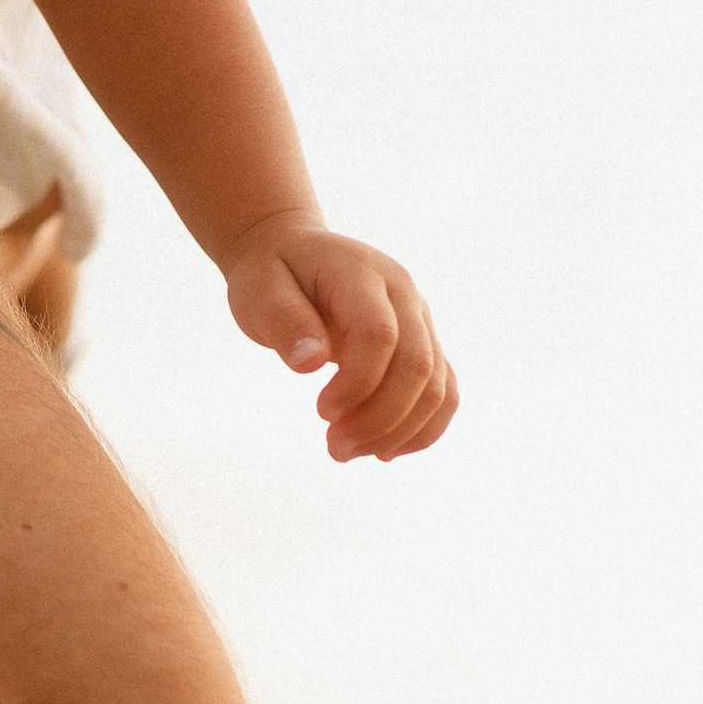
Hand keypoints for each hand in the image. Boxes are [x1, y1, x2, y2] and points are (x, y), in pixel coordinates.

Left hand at [222, 215, 456, 462]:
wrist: (293, 251)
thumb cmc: (272, 273)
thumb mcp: (259, 289)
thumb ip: (284, 321)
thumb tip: (310, 363)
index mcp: (360, 273)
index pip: (379, 334)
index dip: (358, 383)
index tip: (321, 412)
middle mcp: (402, 293)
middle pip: (417, 365)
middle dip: (379, 419)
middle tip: (334, 449)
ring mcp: (419, 317)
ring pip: (437, 385)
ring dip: (399, 431)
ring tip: (348, 452)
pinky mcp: (423, 342)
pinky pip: (443, 391)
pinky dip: (421, 427)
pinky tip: (383, 450)